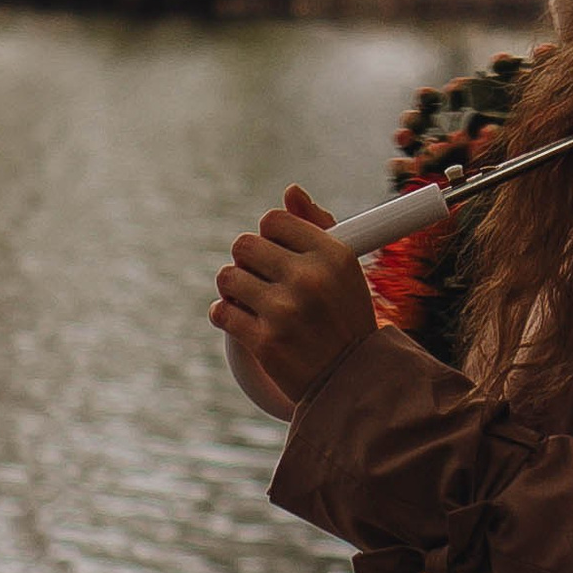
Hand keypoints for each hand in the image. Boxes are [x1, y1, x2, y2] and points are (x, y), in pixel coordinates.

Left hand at [209, 188, 378, 405]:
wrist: (351, 381)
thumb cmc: (343, 316)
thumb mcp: (342, 269)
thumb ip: (316, 226)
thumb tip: (291, 191)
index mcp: (333, 254)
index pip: (273, 220)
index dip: (269, 238)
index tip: (278, 256)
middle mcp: (310, 278)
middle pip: (244, 245)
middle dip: (248, 263)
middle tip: (264, 282)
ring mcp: (286, 311)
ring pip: (227, 277)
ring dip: (234, 289)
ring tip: (253, 302)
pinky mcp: (265, 342)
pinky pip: (221, 312)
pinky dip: (225, 315)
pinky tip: (242, 320)